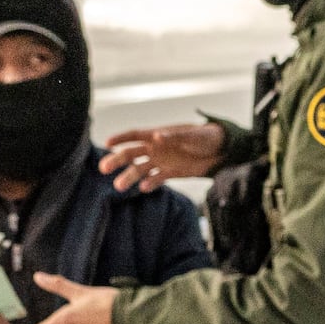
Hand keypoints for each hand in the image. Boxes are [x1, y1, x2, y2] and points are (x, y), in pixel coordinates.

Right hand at [101, 123, 225, 191]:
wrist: (221, 151)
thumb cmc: (205, 137)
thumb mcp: (192, 135)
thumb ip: (174, 137)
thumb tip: (157, 136)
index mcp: (158, 135)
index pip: (135, 135)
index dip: (121, 138)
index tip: (107, 143)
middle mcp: (156, 148)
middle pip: (132, 154)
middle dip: (117, 160)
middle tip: (104, 169)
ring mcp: (162, 161)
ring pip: (141, 169)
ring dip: (130, 176)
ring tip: (119, 186)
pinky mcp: (171, 173)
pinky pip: (157, 179)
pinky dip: (150, 184)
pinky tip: (143, 188)